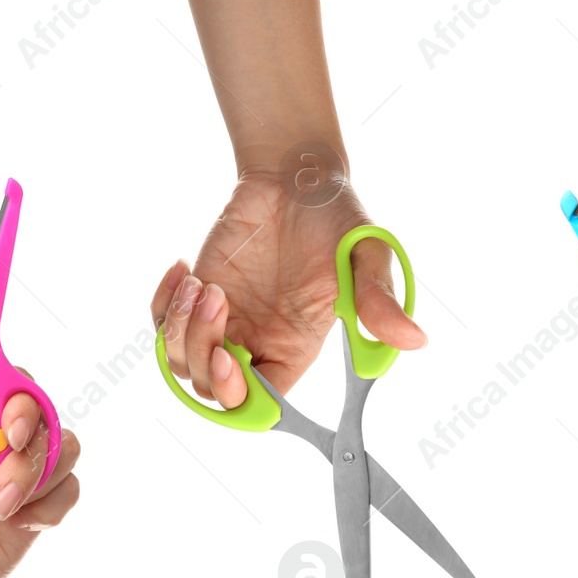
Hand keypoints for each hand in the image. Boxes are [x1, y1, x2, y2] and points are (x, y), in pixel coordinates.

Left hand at [0, 376, 81, 577]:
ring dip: (38, 471)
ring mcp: (17, 476)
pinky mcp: (37, 510)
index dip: (7, 383)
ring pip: (62, 444)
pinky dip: (51, 504)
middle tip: (9, 450)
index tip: (1, 414)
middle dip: (30, 426)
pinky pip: (69, 489)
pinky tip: (17, 525)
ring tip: (1, 506)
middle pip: (37, 406)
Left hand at [151, 165, 424, 408]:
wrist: (297, 174)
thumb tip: (415, 340)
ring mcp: (225, 319)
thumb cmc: (337, 215)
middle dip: (201, 353)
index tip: (231, 360)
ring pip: (181, 361)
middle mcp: (258, 341)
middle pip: (211, 389)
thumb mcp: (366, 255)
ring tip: (199, 282)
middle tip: (214, 298)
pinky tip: (183, 269)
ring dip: (180, 328)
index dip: (239, 397)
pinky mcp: (199, 292)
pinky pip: (162, 323)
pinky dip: (162, 304)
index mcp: (297, 347)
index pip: (262, 403)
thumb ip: (380, 302)